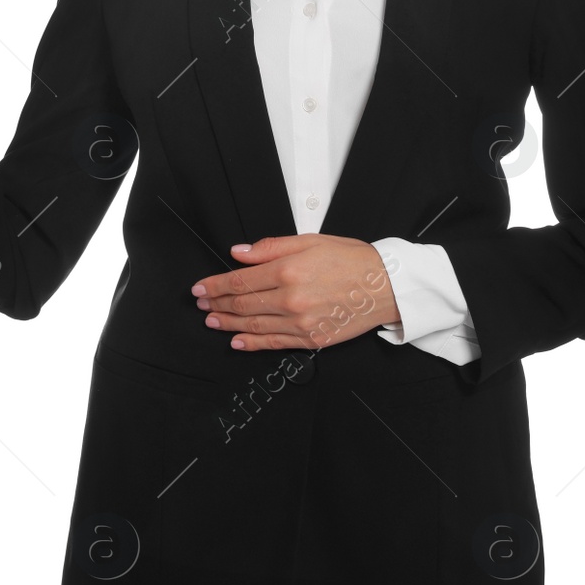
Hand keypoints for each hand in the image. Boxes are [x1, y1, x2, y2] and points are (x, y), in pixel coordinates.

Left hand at [190, 234, 400, 351]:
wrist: (384, 286)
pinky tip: (237, 341)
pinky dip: (251, 343)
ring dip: (227, 324)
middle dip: (216, 304)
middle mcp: (291, 299)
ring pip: (253, 325)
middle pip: (242, 304)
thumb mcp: (309, 241)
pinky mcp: (310, 340)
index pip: (240, 280)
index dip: (215, 285)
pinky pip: (273, 343)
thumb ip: (271, 247)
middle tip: (200, 304)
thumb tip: (239, 253)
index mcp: (288, 270)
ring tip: (211, 320)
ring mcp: (300, 323)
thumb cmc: (350, 260)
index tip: (200, 287)